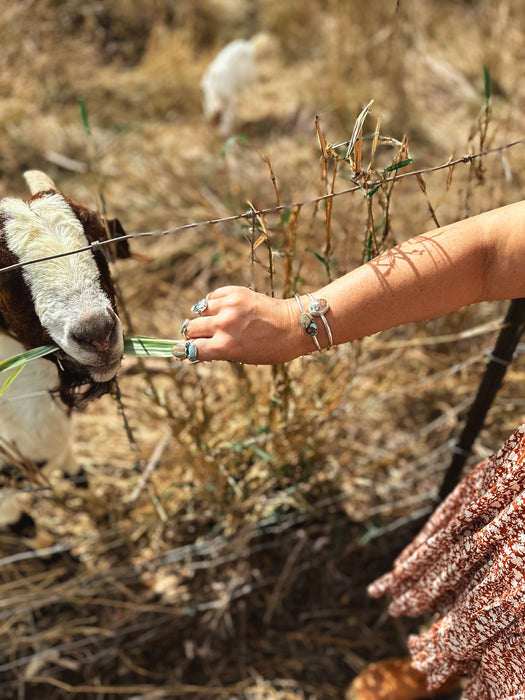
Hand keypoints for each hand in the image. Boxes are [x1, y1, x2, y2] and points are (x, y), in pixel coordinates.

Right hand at [177, 286, 308, 363]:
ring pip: (200, 310)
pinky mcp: (235, 292)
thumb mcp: (243, 357)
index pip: (193, 348)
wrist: (293, 325)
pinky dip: (212, 303)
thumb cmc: (271, 348)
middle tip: (198, 335)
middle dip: (192, 334)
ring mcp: (229, 307)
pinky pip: (212, 297)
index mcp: (225, 347)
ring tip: (213, 321)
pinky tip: (220, 309)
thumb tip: (196, 348)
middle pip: (191, 328)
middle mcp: (224, 325)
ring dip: (203, 317)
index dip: (188, 350)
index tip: (185, 349)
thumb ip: (219, 352)